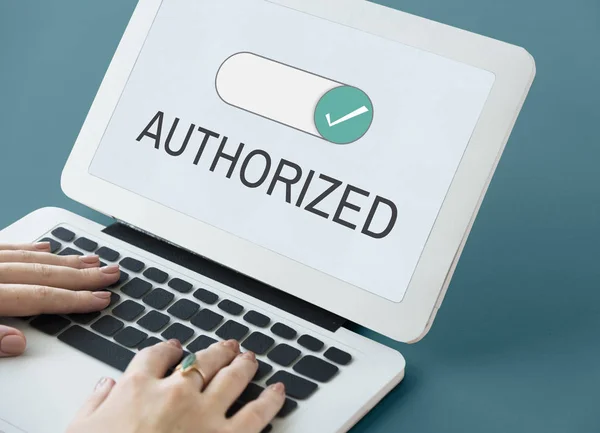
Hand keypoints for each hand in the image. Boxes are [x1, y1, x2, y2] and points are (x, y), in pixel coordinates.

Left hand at [0, 241, 119, 356]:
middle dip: (82, 276)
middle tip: (110, 274)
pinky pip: (8, 248)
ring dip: (65, 261)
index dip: (74, 299)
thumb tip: (18, 343)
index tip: (101, 299)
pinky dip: (30, 248)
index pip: (40, 297)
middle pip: (44, 274)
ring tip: (91, 261)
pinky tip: (46, 248)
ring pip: (31, 258)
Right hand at [68, 339, 285, 432]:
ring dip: (243, 364)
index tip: (175, 348)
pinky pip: (256, 414)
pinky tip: (278, 391)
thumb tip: (105, 386)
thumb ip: (94, 404)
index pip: (156, 356)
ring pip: (232, 377)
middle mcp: (175, 393)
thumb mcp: (79, 430)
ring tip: (250, 358)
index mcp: (138, 388)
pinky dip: (270, 400)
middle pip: (201, 360)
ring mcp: (204, 414)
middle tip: (227, 346)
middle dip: (217, 351)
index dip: (169, 349)